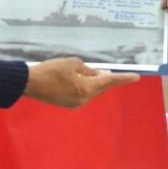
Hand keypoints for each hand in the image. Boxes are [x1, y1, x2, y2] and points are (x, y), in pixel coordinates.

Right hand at [24, 57, 138, 107]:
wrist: (30, 83)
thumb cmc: (51, 70)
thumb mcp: (72, 63)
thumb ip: (87, 70)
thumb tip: (96, 75)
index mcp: (86, 88)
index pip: (109, 81)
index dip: (123, 78)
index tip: (136, 77)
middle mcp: (84, 99)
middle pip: (100, 88)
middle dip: (104, 79)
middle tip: (106, 70)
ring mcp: (76, 104)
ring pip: (91, 92)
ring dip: (92, 83)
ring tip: (84, 72)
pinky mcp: (68, 105)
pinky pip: (82, 95)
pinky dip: (83, 87)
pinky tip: (74, 79)